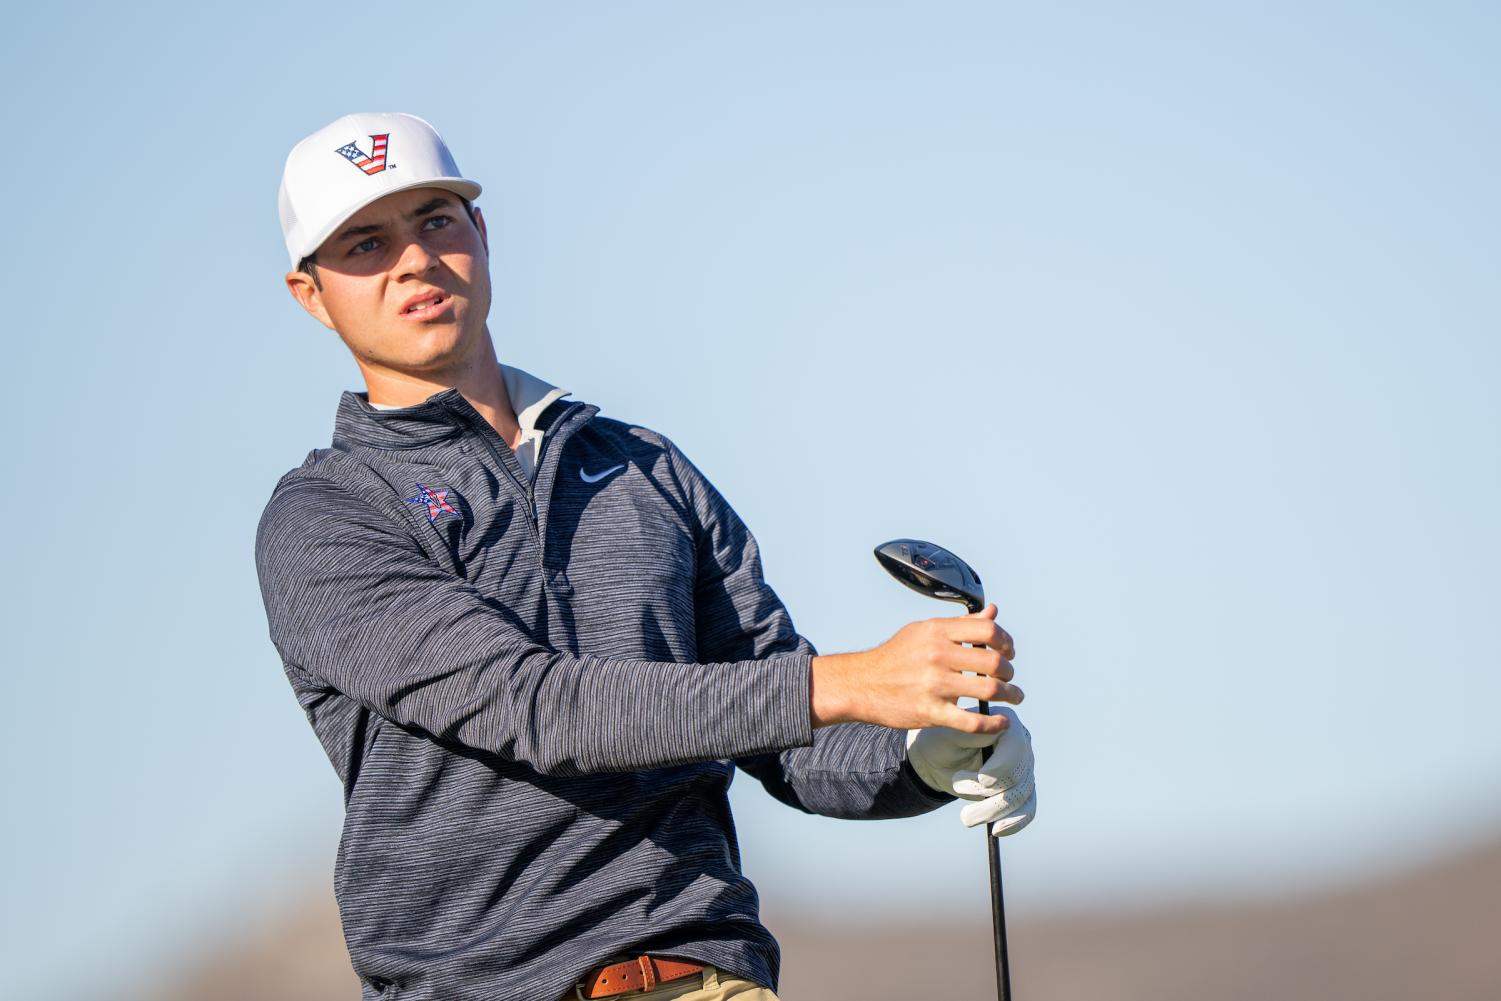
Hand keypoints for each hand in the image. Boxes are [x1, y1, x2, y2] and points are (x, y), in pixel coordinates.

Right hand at [810, 603, 1020, 732]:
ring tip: (1014, 696)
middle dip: (1009, 671)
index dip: (1006, 641)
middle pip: (993, 661)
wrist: (861, 684)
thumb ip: (961, 624)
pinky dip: (994, 724)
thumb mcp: (924, 630)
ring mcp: (934, 685)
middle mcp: (937, 655)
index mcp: (936, 631)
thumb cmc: (894, 657)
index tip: (1008, 651)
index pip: (987, 630)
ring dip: (1010, 695)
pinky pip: (973, 722)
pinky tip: (1001, 722)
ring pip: (989, 690)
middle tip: (1009, 676)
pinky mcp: (931, 712)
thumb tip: (992, 612)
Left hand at [953, 706, 1035, 836]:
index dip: (1001, 768)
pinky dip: (1014, 823)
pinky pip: (1027, 809)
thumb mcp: (950, 732)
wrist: (937, 758)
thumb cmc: (941, 740)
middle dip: (990, 792)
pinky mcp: (1021, 788)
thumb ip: (973, 729)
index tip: (982, 780)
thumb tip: (999, 728)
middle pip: (1019, 776)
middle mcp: (1022, 743)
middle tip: (959, 792)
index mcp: (1007, 723)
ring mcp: (1024, 767)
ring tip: (966, 817)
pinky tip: (996, 831)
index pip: (1016, 748)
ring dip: (993, 810)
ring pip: (1021, 796)